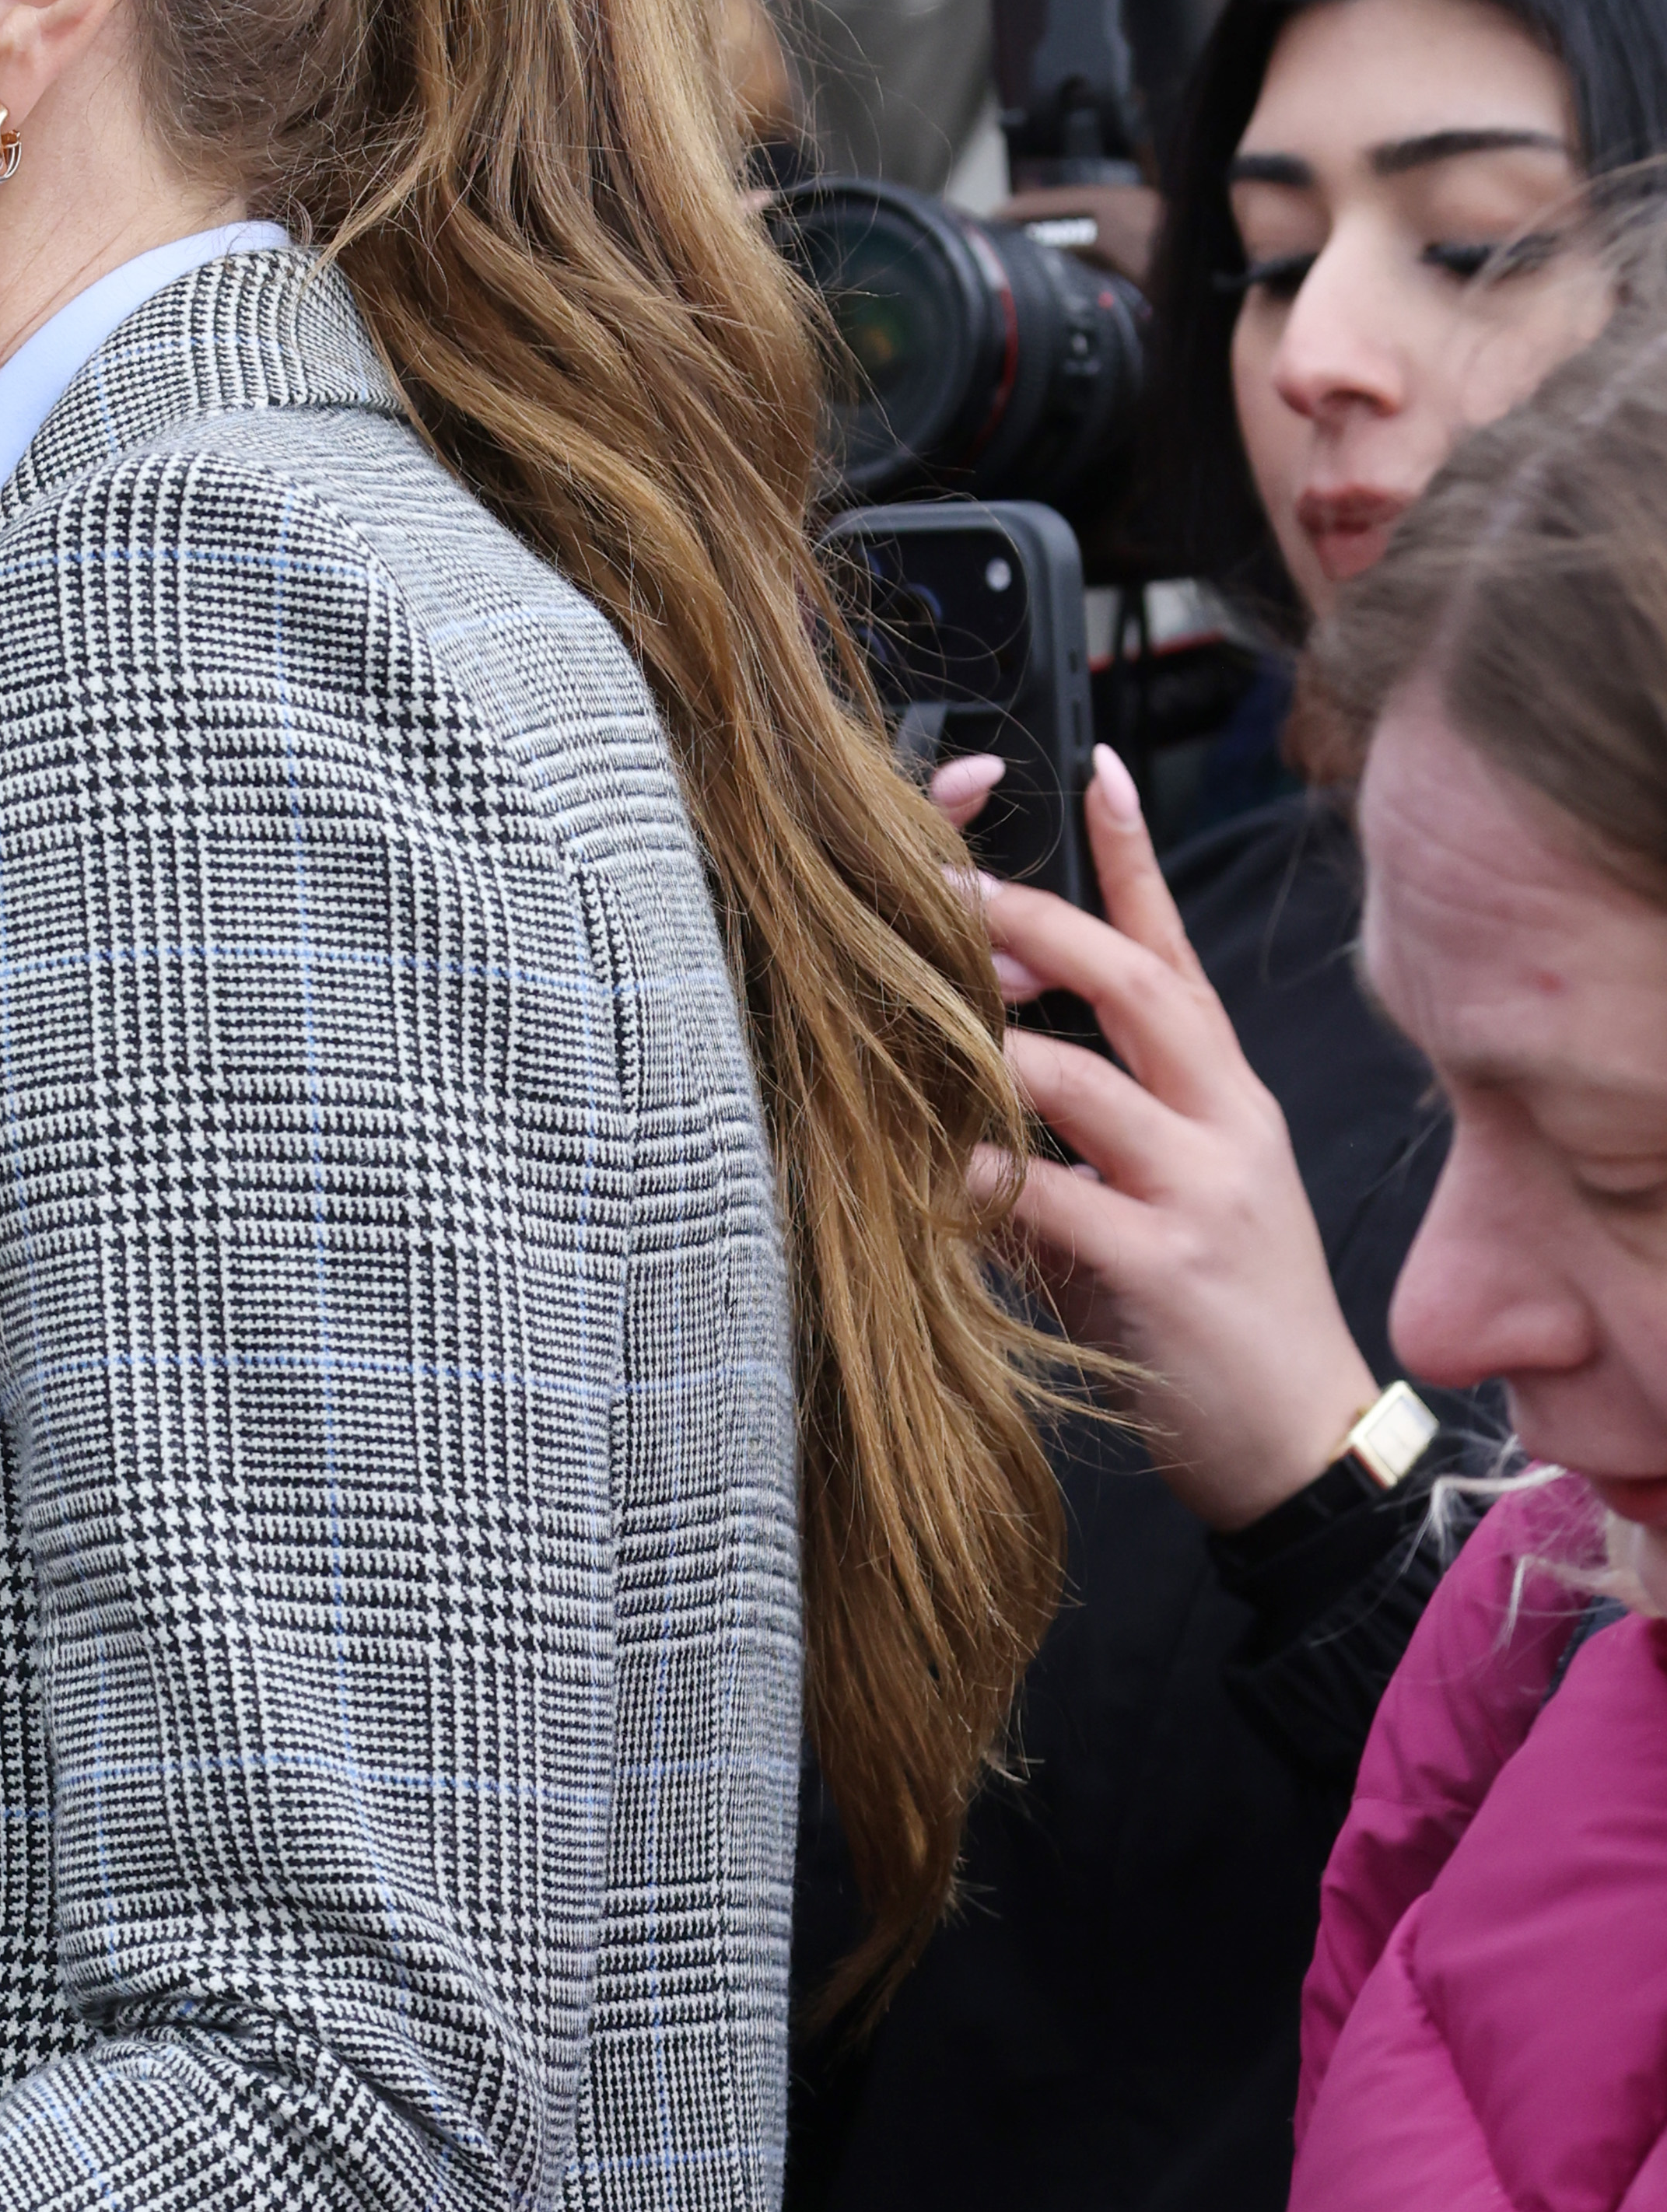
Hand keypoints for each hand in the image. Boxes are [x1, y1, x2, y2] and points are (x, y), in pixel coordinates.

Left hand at [943, 741, 1382, 1526]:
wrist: (1301, 1446)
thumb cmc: (1216, 1324)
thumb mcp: (1168, 1205)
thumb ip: (1085, 1140)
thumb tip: (976, 1088)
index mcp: (1229, 1097)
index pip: (1179, 953)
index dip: (1136, 859)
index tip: (1099, 765)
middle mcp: (1226, 1124)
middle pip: (1133, 983)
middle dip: (1035, 922)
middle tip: (943, 883)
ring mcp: (1200, 1192)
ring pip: (1081, 1078)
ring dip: (987, 1046)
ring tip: (910, 1019)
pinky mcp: (1163, 1268)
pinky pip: (1051, 1200)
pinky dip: (978, 1178)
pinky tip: (921, 1168)